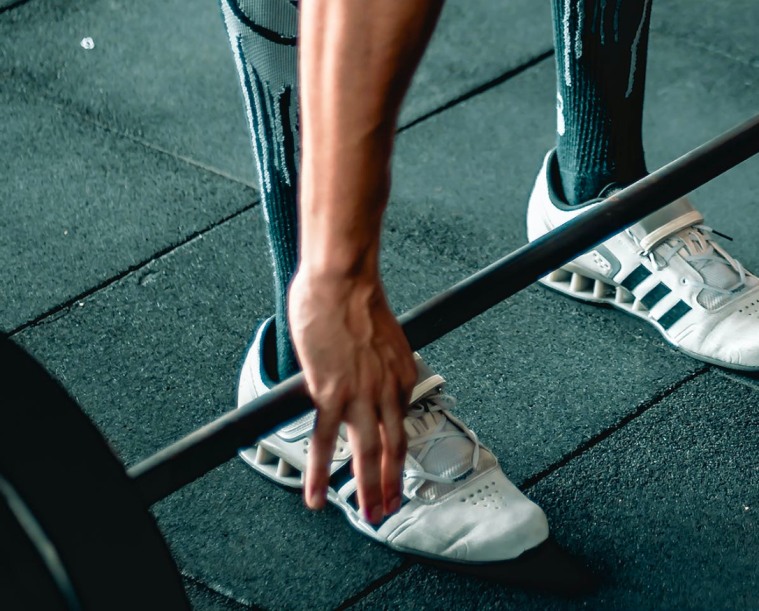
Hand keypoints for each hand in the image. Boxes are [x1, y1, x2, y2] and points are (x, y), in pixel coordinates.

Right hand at [287, 265, 417, 523]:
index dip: (400, 453)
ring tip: (367, 513)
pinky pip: (327, 442)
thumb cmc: (356, 299)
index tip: (396, 472)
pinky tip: (318, 495)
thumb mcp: (384, 337)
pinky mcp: (331, 393)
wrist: (342, 282)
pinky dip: (321, 473)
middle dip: (392, 484)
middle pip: (393, 448)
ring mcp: (361, 394)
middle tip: (388, 509)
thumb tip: (365, 374)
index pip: (402, 423)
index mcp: (402, 374)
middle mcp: (388, 389)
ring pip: (367, 453)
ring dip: (368, 489)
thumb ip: (379, 363)